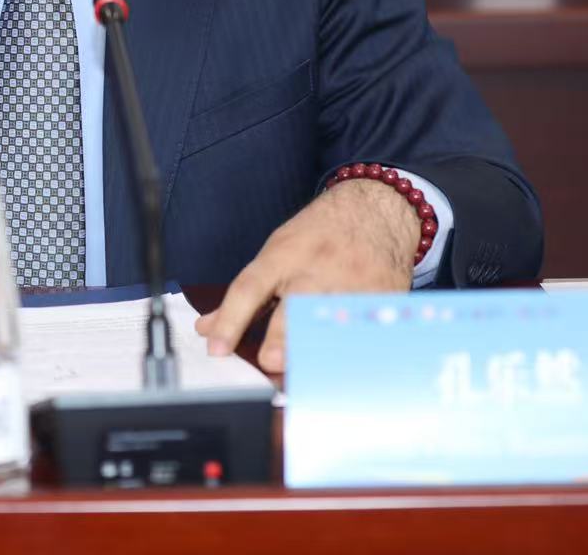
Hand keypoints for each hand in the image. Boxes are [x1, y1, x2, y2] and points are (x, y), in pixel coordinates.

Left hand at [194, 180, 420, 373]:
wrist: (376, 210)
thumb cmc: (319, 235)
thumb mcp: (277, 252)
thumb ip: (246, 296)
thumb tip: (207, 330)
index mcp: (283, 256)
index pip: (250, 288)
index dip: (231, 320)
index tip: (217, 349)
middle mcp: (316, 270)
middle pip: (295, 307)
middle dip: (282, 338)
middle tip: (270, 362)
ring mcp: (351, 285)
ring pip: (331, 325)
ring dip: (315, 354)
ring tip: (301, 377)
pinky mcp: (381, 300)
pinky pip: (364, 332)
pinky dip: (351, 353)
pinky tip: (341, 369)